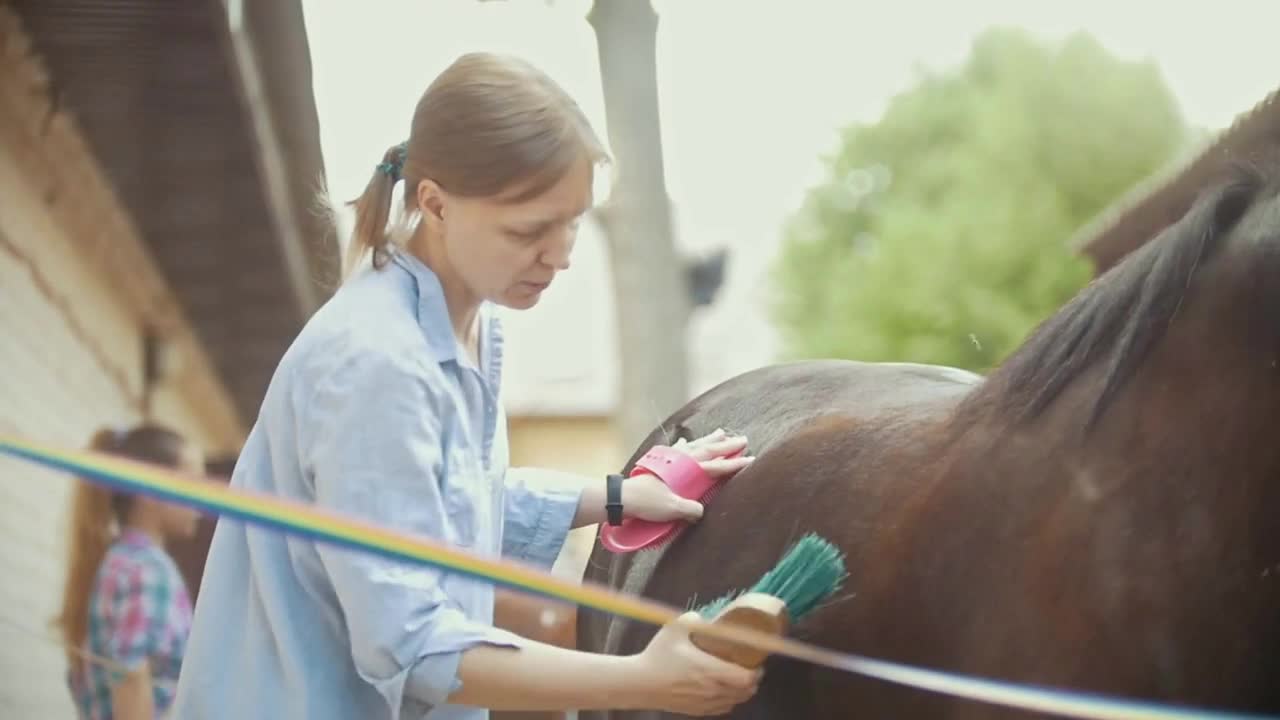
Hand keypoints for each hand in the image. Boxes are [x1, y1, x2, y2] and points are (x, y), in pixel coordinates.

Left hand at [624, 429, 753, 522]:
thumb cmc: (647, 503)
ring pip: (696, 445)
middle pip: (709, 450)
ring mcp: (671, 459)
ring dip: (709, 439)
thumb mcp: (671, 509)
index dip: (735, 464)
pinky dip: (685, 444)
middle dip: (727, 445)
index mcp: (687, 471)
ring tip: (722, 432)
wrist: (623, 497)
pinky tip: (685, 441)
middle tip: (743, 439)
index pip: (717, 467)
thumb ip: (689, 509)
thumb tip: (700, 511)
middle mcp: (681, 461)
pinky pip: (679, 449)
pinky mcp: (661, 462)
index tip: (751, 459)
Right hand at [627, 611, 761, 715]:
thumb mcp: (674, 629)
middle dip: (753, 680)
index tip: (756, 660)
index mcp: (711, 671)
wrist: (639, 684)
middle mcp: (712, 690)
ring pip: (736, 702)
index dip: (757, 670)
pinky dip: (730, 700)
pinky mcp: (697, 711)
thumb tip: (706, 617)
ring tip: (739, 677)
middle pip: (747, 692)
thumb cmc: (657, 656)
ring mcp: (705, 703)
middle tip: (750, 666)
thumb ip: (694, 619)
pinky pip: (723, 708)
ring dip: (743, 691)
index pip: (748, 678)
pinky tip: (724, 689)